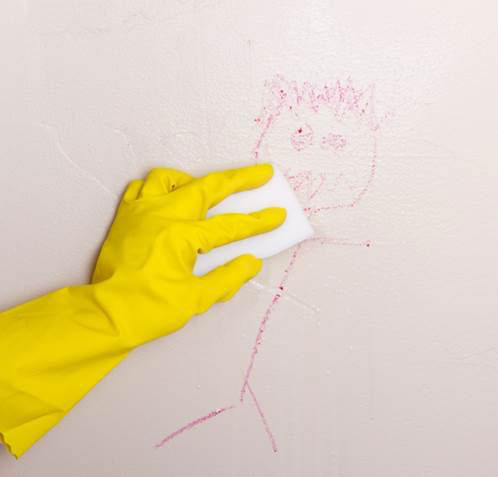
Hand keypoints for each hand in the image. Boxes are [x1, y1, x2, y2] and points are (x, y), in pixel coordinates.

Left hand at [91, 164, 285, 346]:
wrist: (106, 314)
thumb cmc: (149, 309)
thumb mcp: (196, 299)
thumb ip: (228, 278)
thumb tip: (251, 263)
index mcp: (181, 235)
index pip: (230, 226)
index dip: (258, 222)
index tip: (278, 216)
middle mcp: (162, 215)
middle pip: (208, 187)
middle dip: (239, 180)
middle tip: (262, 174)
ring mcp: (141, 212)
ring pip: (171, 179)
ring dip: (194, 180)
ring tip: (208, 188)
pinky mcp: (126, 217)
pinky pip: (142, 188)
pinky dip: (160, 188)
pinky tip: (170, 198)